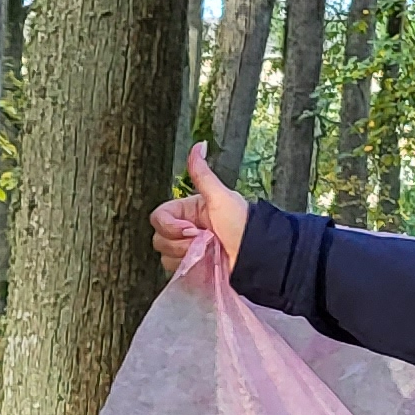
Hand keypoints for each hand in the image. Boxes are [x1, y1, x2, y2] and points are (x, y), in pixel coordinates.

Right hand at [148, 143, 249, 272]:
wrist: (256, 255)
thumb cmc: (242, 225)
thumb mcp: (220, 197)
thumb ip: (202, 174)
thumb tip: (199, 144)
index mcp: (188, 211)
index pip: (159, 217)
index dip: (170, 226)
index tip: (191, 230)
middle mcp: (185, 229)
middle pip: (159, 237)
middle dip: (179, 243)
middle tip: (203, 242)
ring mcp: (187, 250)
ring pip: (165, 255)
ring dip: (185, 256)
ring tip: (207, 254)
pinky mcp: (191, 268)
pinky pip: (174, 270)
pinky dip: (187, 269)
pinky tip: (203, 265)